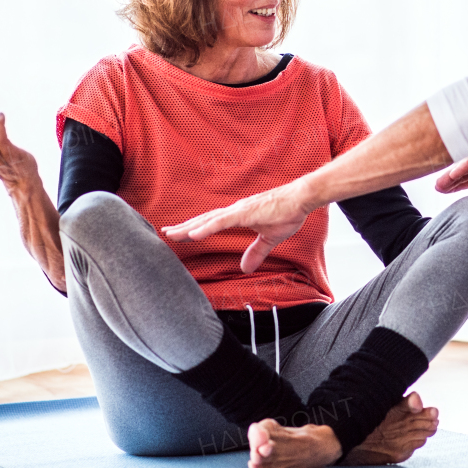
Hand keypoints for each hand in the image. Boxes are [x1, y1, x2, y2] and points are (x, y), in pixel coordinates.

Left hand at [164, 184, 313, 272]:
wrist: (302, 198)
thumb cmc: (288, 213)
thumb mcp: (270, 238)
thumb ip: (256, 252)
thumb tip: (245, 268)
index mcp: (238, 216)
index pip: (211, 223)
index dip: (194, 228)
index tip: (177, 234)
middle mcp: (234, 211)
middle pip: (204, 220)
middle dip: (184, 227)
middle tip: (165, 233)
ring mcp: (239, 210)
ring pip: (208, 220)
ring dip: (189, 227)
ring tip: (172, 233)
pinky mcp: (246, 212)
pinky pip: (222, 221)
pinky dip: (207, 227)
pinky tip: (194, 233)